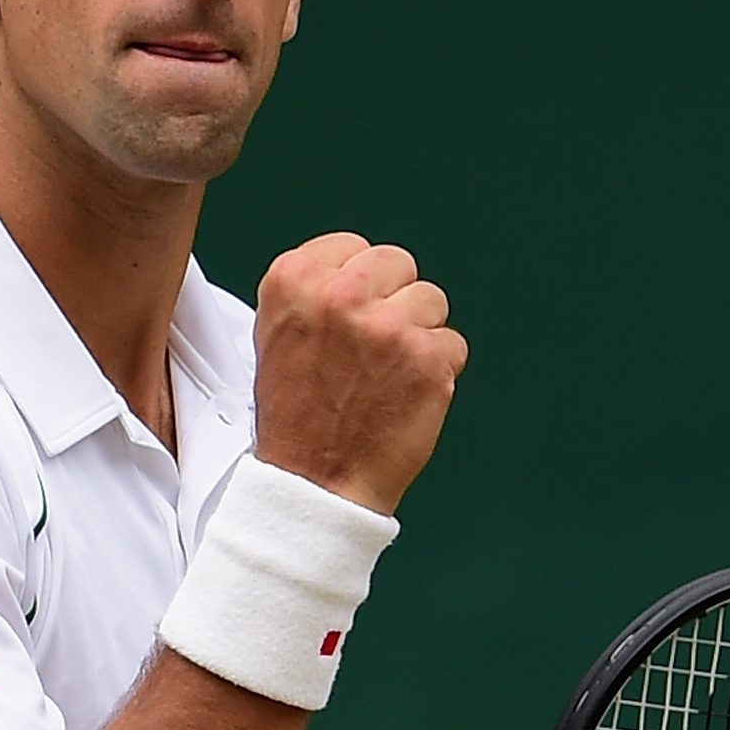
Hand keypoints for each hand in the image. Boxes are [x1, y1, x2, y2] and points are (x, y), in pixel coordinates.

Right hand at [250, 232, 467, 514]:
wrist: (314, 482)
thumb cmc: (295, 415)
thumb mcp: (277, 331)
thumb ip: (314, 289)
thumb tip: (358, 265)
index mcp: (293, 280)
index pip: (353, 246)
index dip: (356, 284)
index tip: (348, 315)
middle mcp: (340, 294)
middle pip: (398, 262)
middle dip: (392, 299)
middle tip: (370, 346)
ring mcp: (387, 325)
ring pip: (431, 301)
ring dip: (418, 334)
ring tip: (385, 373)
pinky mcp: (429, 358)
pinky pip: (452, 343)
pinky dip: (437, 370)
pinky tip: (405, 393)